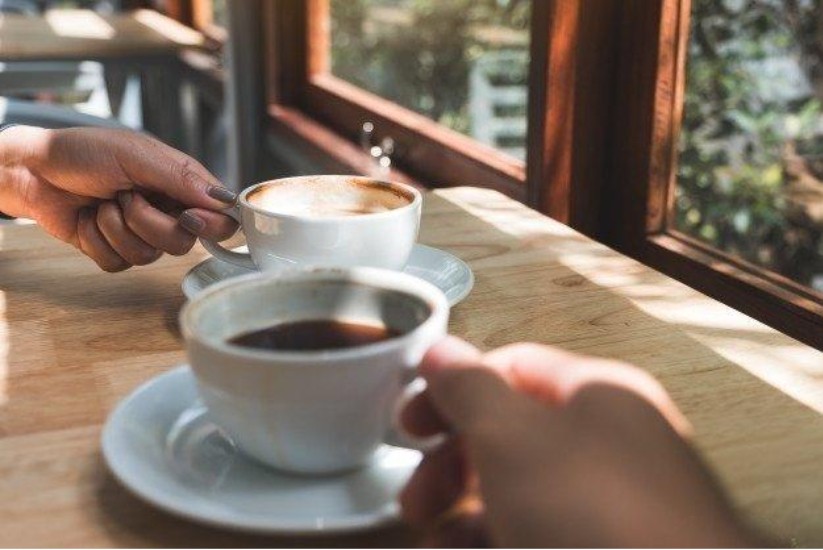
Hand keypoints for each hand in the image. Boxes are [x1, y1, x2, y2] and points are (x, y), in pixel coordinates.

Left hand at [0, 126, 237, 270]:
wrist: (32, 170)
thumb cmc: (83, 152)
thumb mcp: (137, 155)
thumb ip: (182, 178)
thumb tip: (225, 199)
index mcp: (180, 185)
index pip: (220, 218)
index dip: (211, 225)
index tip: (188, 216)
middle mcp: (166, 211)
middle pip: (184, 243)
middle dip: (148, 222)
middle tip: (126, 197)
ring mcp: (140, 233)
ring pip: (150, 256)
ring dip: (116, 228)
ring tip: (102, 203)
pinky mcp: (114, 251)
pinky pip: (119, 264)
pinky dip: (97, 240)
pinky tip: (88, 219)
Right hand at [400, 337, 754, 546]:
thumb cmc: (587, 513)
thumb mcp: (511, 437)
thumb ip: (468, 389)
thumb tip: (440, 350)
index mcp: (598, 395)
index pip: (513, 366)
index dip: (455, 388)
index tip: (407, 426)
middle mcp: (611, 444)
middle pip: (513, 436)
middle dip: (452, 467)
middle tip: (415, 503)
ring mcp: (614, 507)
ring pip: (523, 496)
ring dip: (467, 518)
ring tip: (439, 545)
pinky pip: (544, 536)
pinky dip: (500, 543)